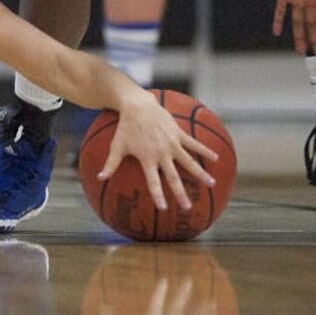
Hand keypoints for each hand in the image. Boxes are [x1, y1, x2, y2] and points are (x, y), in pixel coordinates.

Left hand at [99, 92, 217, 210]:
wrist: (137, 105)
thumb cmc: (125, 127)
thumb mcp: (116, 146)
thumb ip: (110, 164)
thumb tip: (99, 178)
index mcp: (147, 159)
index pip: (153, 182)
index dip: (158, 196)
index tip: (164, 209)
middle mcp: (161, 153)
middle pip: (173, 177)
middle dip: (180, 193)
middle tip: (188, 208)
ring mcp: (172, 143)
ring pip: (189, 161)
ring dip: (200, 173)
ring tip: (211, 184)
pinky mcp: (178, 133)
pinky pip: (194, 143)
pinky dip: (205, 150)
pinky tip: (216, 158)